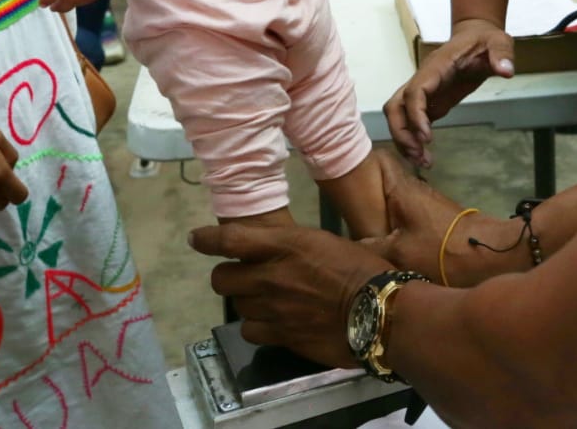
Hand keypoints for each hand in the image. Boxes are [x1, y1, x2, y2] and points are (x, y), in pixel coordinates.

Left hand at [191, 223, 391, 367]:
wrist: (380, 312)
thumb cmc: (363, 269)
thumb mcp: (326, 242)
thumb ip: (295, 247)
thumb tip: (283, 249)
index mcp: (285, 245)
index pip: (230, 239)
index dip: (206, 239)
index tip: (196, 239)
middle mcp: (271, 276)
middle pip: (221, 279)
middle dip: (226, 276)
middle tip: (241, 276)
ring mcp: (273, 309)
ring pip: (237, 306)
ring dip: (246, 302)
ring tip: (265, 301)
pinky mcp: (281, 336)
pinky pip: (252, 332)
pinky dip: (258, 326)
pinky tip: (272, 323)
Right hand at [360, 161, 520, 285]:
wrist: (484, 252)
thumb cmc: (440, 248)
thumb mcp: (399, 252)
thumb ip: (372, 247)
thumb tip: (353, 246)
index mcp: (401, 189)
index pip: (379, 161)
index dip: (362, 163)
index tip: (345, 174)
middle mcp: (414, 188)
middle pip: (384, 182)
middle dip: (367, 194)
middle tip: (348, 210)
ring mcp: (426, 202)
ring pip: (395, 200)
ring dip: (381, 211)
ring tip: (363, 228)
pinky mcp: (435, 216)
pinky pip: (407, 212)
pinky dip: (395, 222)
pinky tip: (387, 240)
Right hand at [385, 18, 514, 166]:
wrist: (477, 37)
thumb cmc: (485, 40)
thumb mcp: (498, 42)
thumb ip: (501, 54)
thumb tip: (505, 71)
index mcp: (436, 67)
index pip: (414, 91)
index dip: (415, 115)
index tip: (427, 137)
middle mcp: (423, 80)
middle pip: (395, 106)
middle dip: (402, 133)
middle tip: (420, 156)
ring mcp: (424, 92)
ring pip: (398, 116)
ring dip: (404, 140)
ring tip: (423, 162)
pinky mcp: (430, 102)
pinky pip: (411, 122)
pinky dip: (413, 141)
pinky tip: (424, 157)